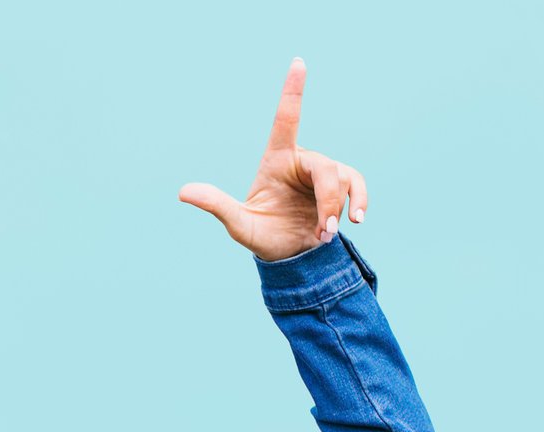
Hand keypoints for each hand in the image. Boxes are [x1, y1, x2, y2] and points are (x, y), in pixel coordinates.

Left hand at [176, 57, 370, 263]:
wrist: (290, 257)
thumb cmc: (262, 236)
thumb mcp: (239, 223)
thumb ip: (217, 205)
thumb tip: (183, 192)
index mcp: (276, 160)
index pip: (286, 119)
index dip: (293, 91)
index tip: (298, 62)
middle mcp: (301, 161)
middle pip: (325, 167)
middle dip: (327, 200)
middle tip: (323, 230)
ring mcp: (323, 173)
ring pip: (341, 178)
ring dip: (335, 210)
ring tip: (324, 234)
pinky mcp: (341, 187)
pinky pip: (356, 184)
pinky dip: (359, 201)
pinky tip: (357, 219)